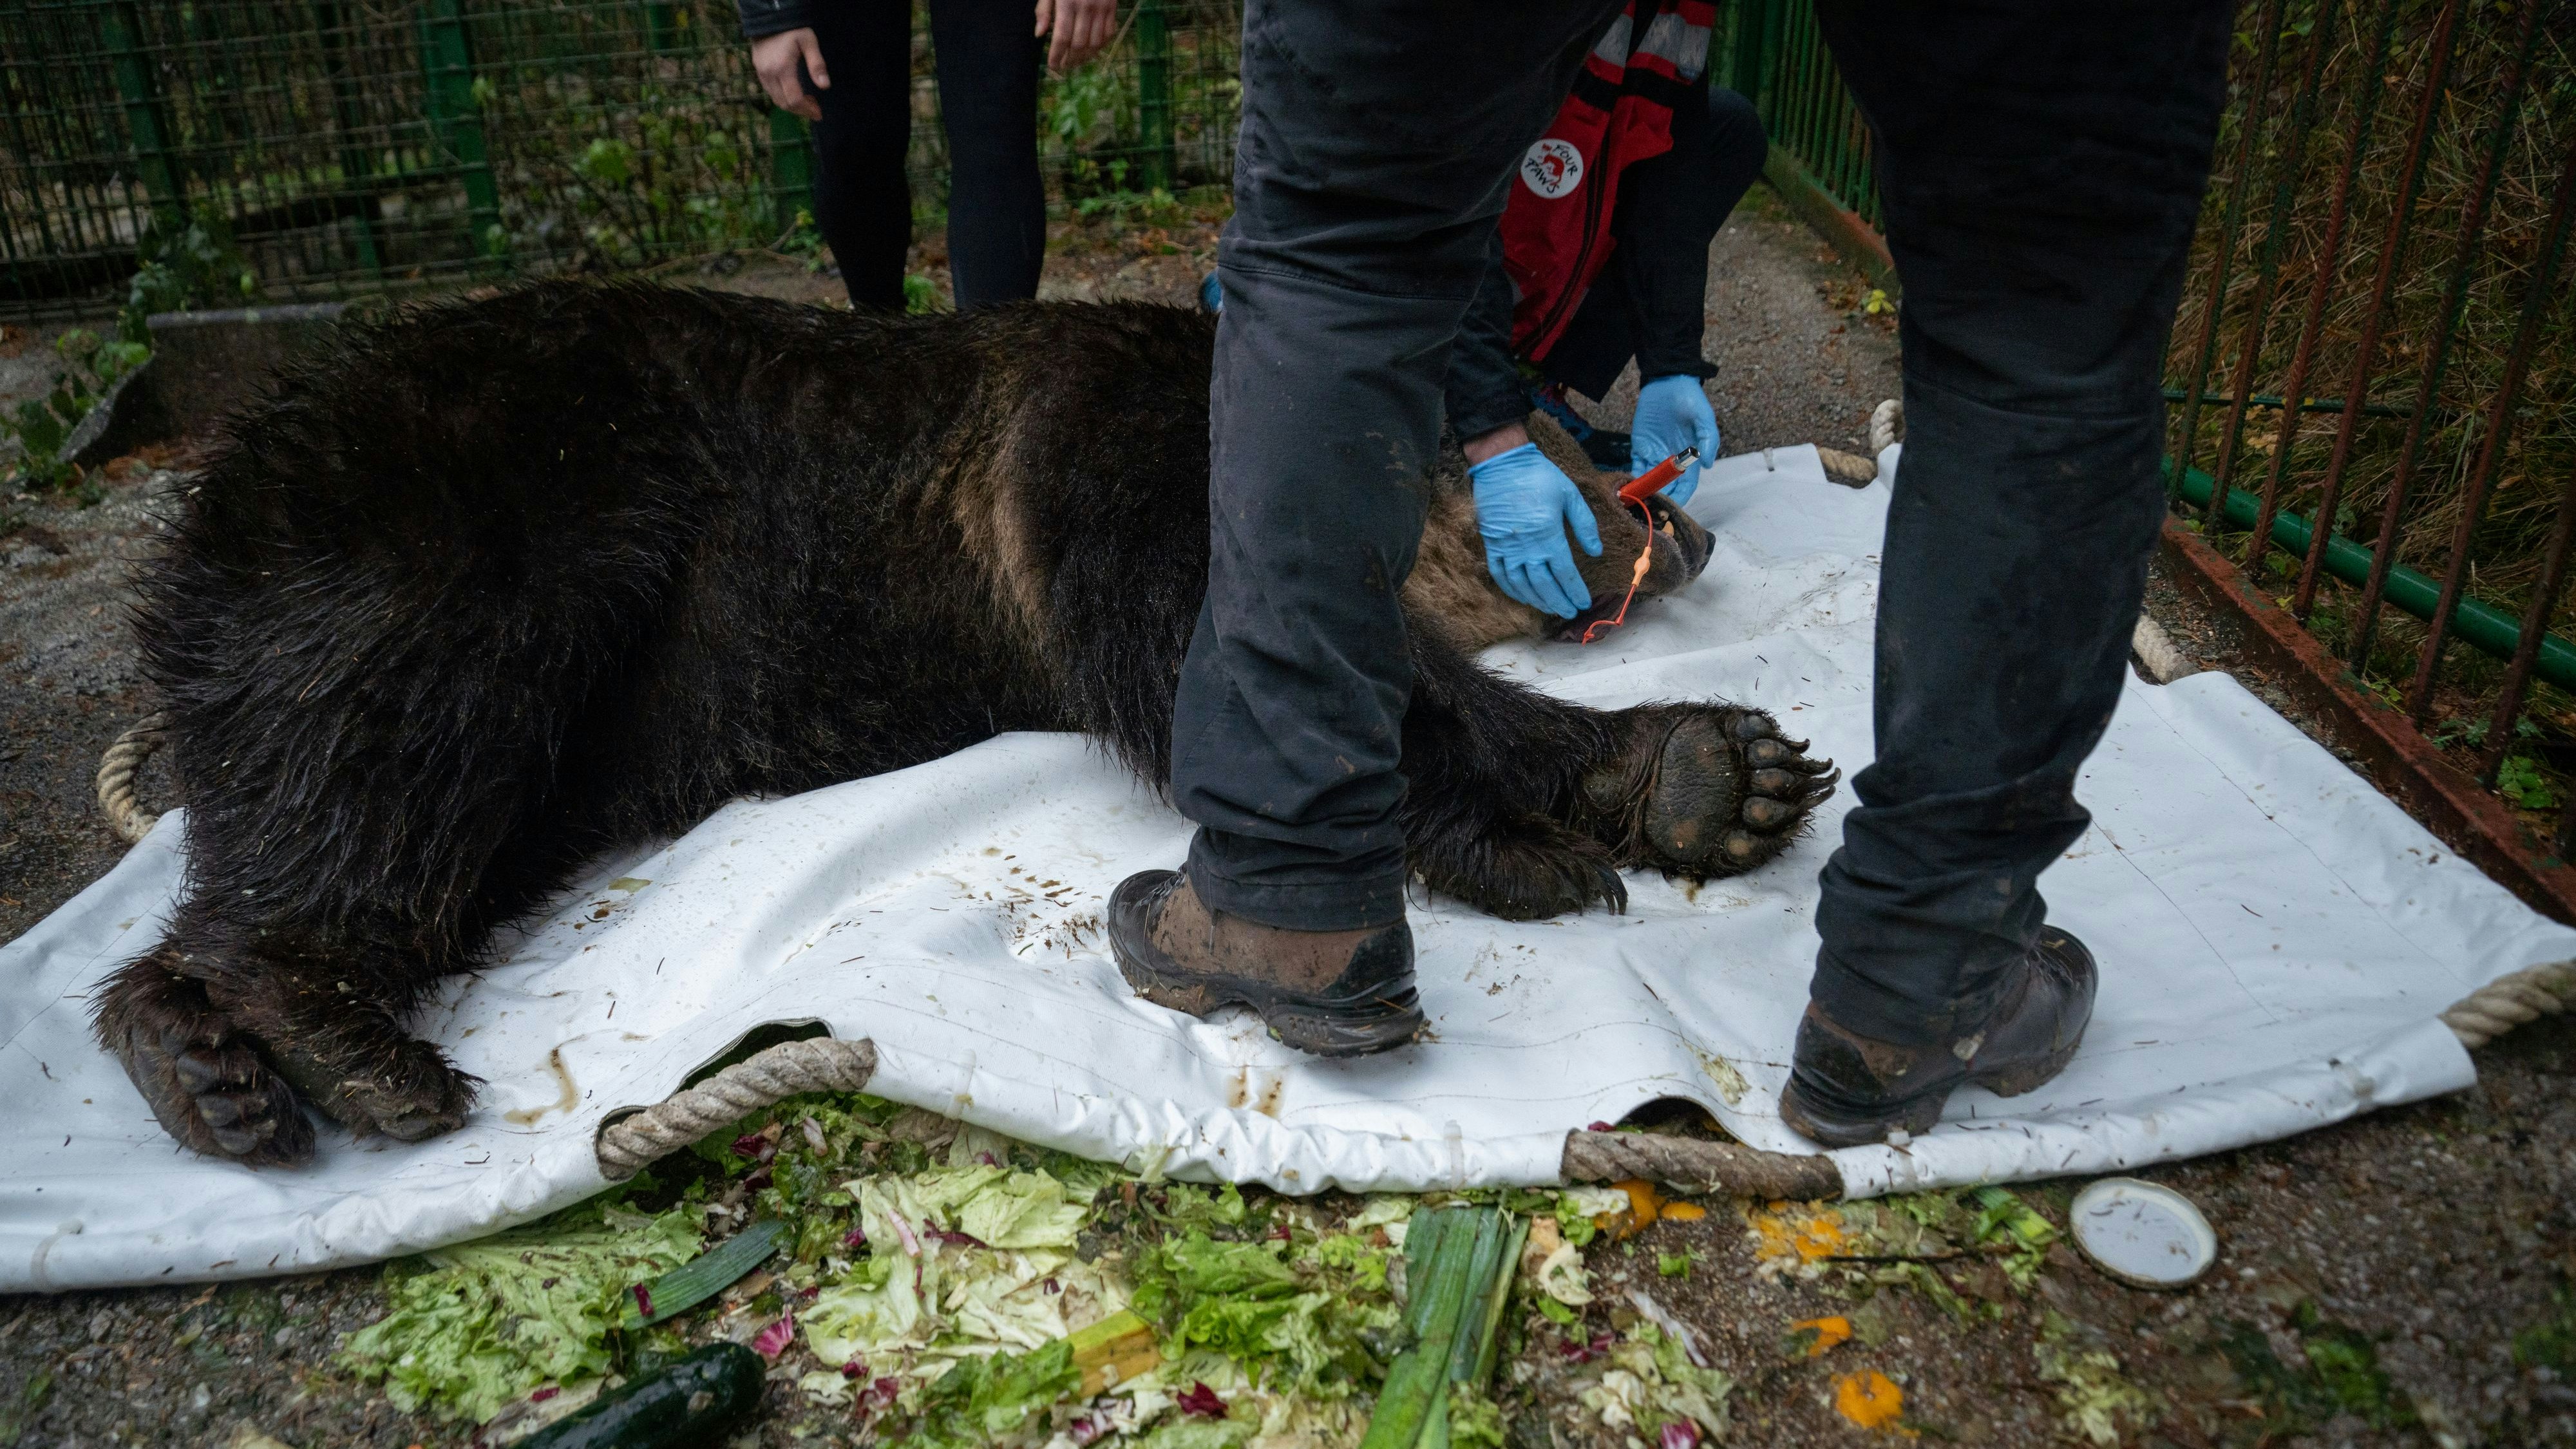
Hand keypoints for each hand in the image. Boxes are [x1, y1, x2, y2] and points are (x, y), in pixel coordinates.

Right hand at [751, 29, 826, 120]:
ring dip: (792, 106)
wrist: (769, 20)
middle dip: (801, 111)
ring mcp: (762, 74)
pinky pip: (770, 92)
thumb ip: (817, 64)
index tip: (819, 113)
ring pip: (776, 100)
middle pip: (785, 103)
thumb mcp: (808, 42)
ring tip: (807, 104)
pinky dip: (783, 99)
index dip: (807, 109)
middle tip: (815, 110)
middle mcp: (769, 74)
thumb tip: (825, 86)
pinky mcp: (759, 72)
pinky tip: (794, 95)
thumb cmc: (792, 30)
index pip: (794, 99)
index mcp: (782, 69)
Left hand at [1035, 0, 1117, 72]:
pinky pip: (1109, 34)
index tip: (1053, 66)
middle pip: (1079, 44)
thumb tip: (1039, 35)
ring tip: (1077, 62)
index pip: (1061, 38)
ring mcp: (1101, 9)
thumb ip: (1044, 10)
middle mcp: (1085, 8)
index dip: (1057, 55)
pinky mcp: (1112, 8)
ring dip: (1086, 57)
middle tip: (1065, 66)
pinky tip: (1093, 50)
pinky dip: (1101, 46)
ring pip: (1095, 43)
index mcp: (1067, 4)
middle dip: (1071, 60)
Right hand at [1468, 439, 1602, 617]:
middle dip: (1558, 602)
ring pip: (1521, 584)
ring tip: (1550, 608)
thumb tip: (1596, 551)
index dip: (1575, 591)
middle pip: (1544, 584)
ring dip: (1537, 600)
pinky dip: (1511, 589)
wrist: (1501, 463)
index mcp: (1548, 533)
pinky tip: (1523, 596)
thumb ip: (1585, 524)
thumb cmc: (1539, 476)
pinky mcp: (1491, 544)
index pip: (1564, 572)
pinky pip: (1499, 574)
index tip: (1584, 602)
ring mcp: (1506, 547)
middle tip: (1569, 612)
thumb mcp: (1570, 494)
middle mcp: (1526, 545)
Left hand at [1630, 374, 1718, 506]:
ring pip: (1649, 481)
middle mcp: (1672, 461)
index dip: (1680, 498)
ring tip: (1637, 504)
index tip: (1672, 508)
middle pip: (1666, 488)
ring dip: (1644, 493)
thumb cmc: (1690, 399)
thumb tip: (1708, 464)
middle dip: (1659, 500)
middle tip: (1650, 511)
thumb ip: (1708, 439)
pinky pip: (1636, 468)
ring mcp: (1655, 455)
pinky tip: (1628, 488)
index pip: (1686, 485)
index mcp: (1690, 458)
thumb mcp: (1704, 417)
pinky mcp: (1640, 447)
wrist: (1667, 382)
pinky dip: (1632, 479)